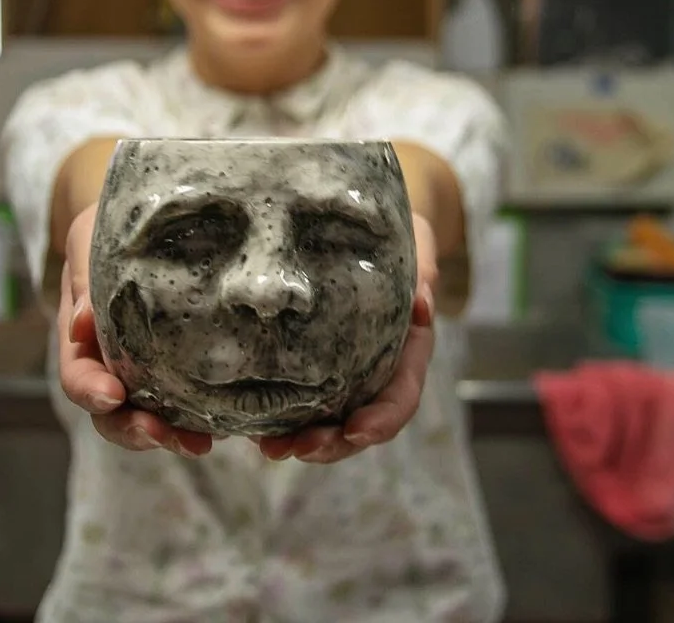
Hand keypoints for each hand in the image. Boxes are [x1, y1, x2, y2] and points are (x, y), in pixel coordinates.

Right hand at [58, 203, 211, 458]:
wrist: (142, 219)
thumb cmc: (109, 227)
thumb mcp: (89, 241)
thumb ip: (84, 279)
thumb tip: (82, 322)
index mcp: (83, 337)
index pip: (78, 375)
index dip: (90, 390)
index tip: (112, 395)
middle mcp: (111, 362)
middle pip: (111, 412)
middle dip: (132, 429)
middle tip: (161, 435)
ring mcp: (145, 369)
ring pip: (148, 417)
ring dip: (169, 435)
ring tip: (201, 443)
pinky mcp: (179, 367)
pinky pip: (184, 401)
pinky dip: (199, 417)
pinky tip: (229, 424)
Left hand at [255, 212, 436, 464]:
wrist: (373, 225)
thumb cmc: (398, 233)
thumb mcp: (417, 244)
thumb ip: (421, 272)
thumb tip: (421, 305)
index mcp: (407, 348)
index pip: (401, 394)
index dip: (383, 418)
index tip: (356, 430)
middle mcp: (378, 366)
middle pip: (362, 421)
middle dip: (334, 443)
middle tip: (299, 448)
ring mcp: (346, 370)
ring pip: (329, 420)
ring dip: (304, 440)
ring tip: (270, 448)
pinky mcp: (314, 361)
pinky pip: (300, 397)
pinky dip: (281, 416)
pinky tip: (251, 425)